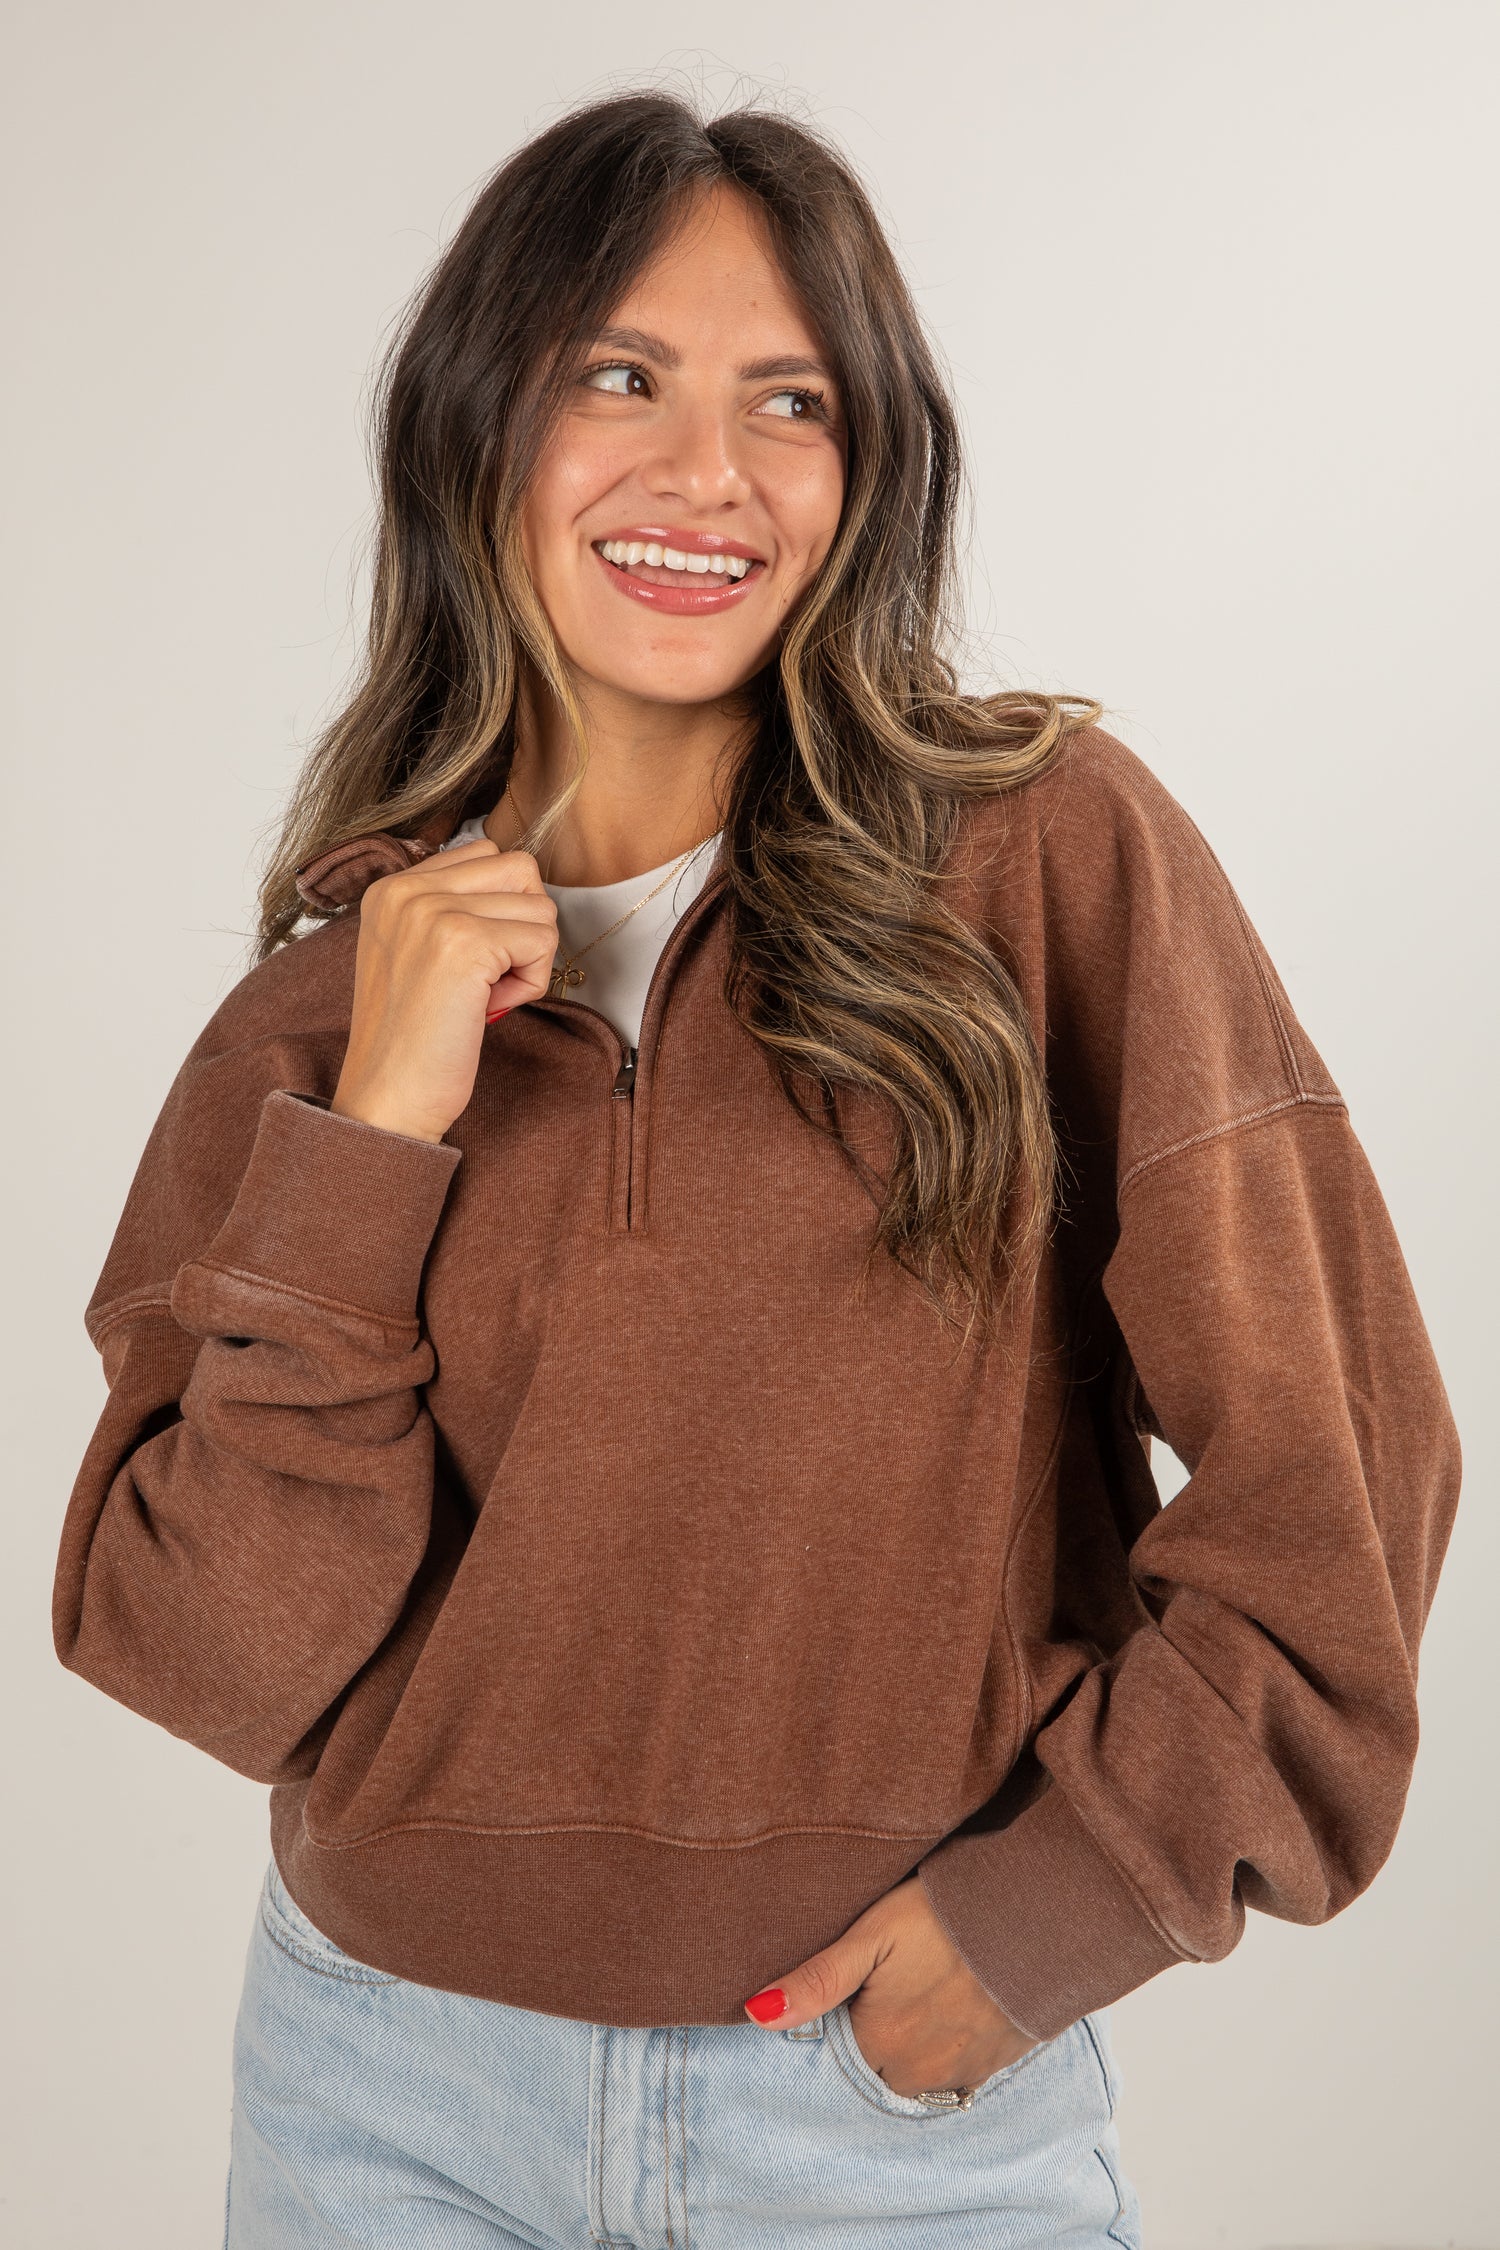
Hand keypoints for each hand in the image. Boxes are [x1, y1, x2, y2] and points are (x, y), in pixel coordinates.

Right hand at [331, 838, 558, 1143]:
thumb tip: (520, 883)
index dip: (500, 912)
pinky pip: (543, 943)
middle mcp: (407, 889)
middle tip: (486, 979)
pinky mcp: (464, 944)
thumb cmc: (412, 1037)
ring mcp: (434, 912)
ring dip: (527, 960)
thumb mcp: (415, 953)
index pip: (488, 854)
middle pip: (521, 870)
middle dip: (523, 927)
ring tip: (481, 997)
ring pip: (540, 908)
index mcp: (391, 887)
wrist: (388, 1098)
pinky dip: (531, 984)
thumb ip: (451, 908)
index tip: (468, 962)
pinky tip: (488, 1009)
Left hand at [742, 1874, 1040, 2098]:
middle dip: (875, 2038)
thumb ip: (816, 1979)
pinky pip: (961, 2074)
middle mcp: (919, 2071)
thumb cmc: (945, 1916)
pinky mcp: (999, 2061)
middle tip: (887, 1987)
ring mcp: (963, 2070)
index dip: (842, 2021)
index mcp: (879, 2042)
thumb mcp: (871, 1934)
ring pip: (919, 2075)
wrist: (1036, 1913)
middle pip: (878, 2069)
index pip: (838, 2056)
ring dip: (913, 2048)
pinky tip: (953, 2010)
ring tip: (919, 1995)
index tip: (852, 1992)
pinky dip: (951, 2050)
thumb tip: (755, 2014)